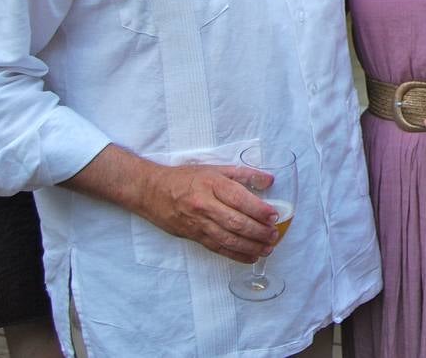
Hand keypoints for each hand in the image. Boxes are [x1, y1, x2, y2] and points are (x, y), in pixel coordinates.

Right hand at [137, 163, 280, 262]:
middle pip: (235, 222)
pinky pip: (217, 248)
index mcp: (212, 184)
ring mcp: (198, 223)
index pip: (240, 199)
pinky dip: (236, 254)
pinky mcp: (193, 236)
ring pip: (228, 239)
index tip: (274, 216)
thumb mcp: (214, 168)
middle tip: (274, 235)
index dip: (259, 210)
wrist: (151, 191)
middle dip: (258, 231)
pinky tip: (250, 257)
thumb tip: (269, 180)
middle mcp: (205, 205)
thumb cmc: (185, 178)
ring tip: (267, 248)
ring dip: (250, 246)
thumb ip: (243, 174)